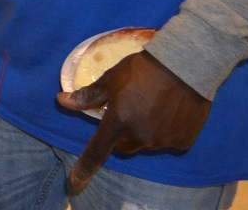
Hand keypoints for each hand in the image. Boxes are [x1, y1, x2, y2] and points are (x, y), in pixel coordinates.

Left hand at [57, 51, 210, 194]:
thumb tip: (61, 100)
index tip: (75, 183)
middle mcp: (140, 136)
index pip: (97, 151)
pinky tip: (170, 112)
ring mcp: (162, 141)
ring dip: (144, 132)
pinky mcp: (183, 142)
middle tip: (128, 111)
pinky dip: (166, 132)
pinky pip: (168, 142)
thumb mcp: (111, 79)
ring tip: (153, 106)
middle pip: (123, 145)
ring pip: (145, 144)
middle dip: (121, 133)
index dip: (84, 167)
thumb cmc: (142, 69)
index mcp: (119, 122)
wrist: (186, 65)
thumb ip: (88, 95)